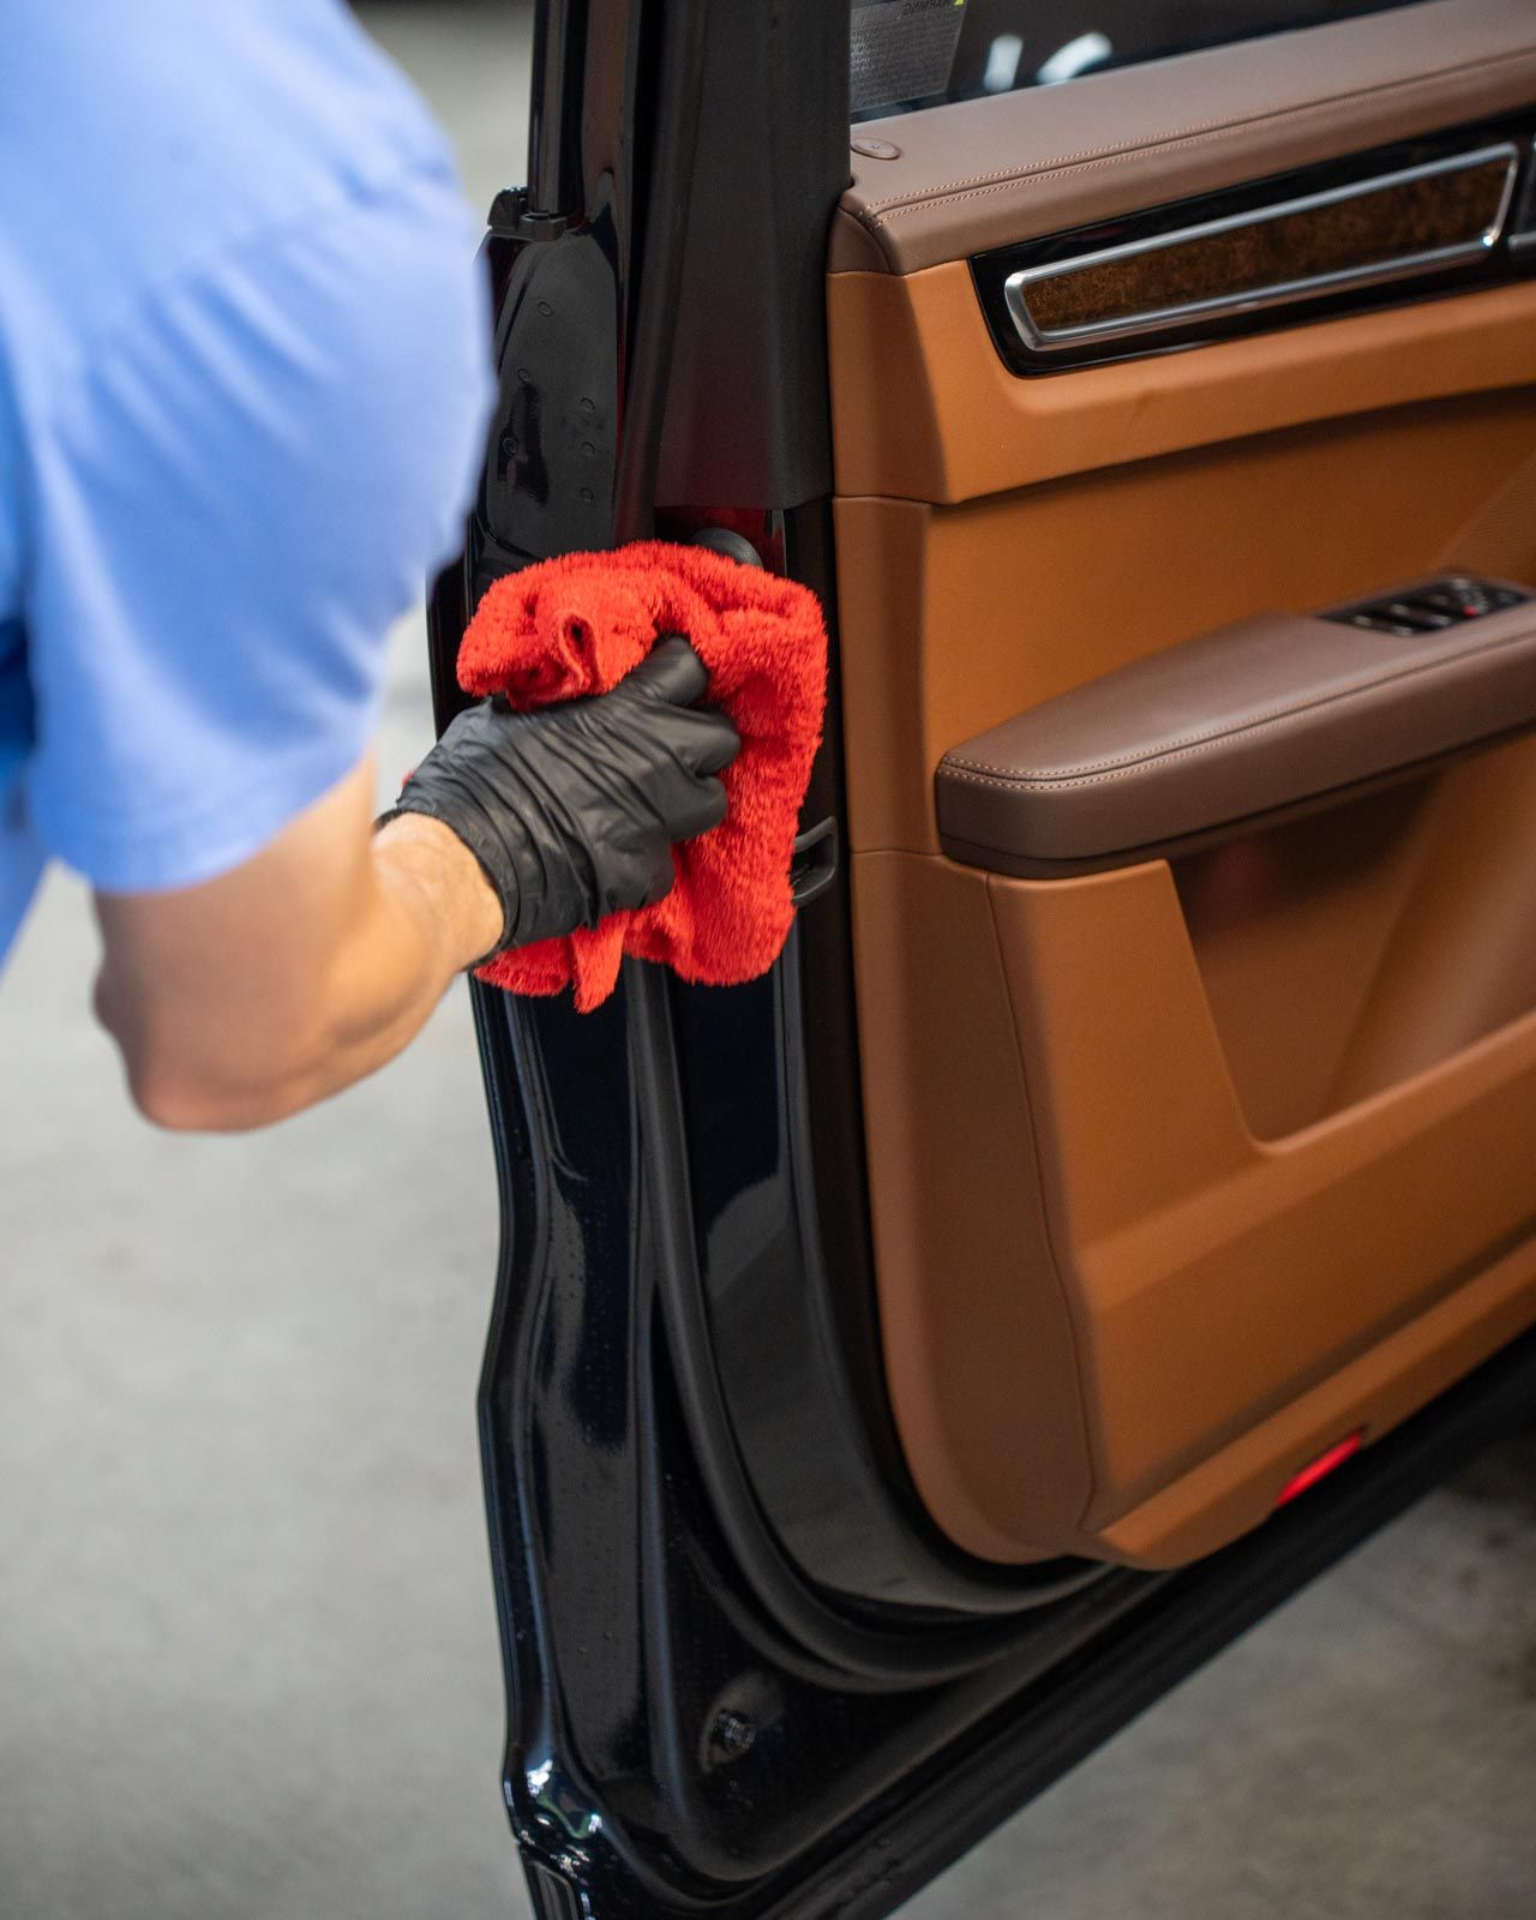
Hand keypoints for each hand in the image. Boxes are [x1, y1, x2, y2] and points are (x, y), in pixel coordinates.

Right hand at [381, 638, 739, 957]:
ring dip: (688, 799)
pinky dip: (644, 861)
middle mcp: (654, 762)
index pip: (691, 670)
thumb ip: (549, 700)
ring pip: (711, 802)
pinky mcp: (644, 875)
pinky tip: (614, 856)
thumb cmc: (472, 783)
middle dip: (699, 742)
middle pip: (721, 738)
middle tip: (668, 748)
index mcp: (623, 712)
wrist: (463, 862)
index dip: (681, 675)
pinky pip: (665, 863)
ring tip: (654, 803)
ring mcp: (656, 822)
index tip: (668, 683)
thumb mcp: (505, 715)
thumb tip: (546, 691)